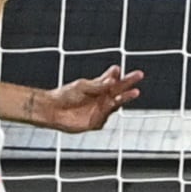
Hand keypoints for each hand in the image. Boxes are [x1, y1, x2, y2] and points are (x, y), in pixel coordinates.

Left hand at [27, 66, 143, 132]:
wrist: (52, 110)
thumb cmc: (64, 95)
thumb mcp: (82, 86)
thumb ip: (98, 85)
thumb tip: (112, 80)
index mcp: (99, 87)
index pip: (112, 80)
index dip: (117, 74)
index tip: (120, 69)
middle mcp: (102, 98)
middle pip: (119, 90)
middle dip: (129, 83)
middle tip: (139, 75)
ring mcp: (100, 110)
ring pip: (115, 104)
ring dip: (124, 98)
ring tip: (133, 92)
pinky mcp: (96, 122)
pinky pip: (105, 118)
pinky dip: (108, 111)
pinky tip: (109, 104)